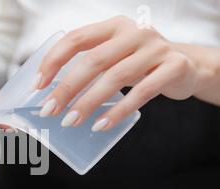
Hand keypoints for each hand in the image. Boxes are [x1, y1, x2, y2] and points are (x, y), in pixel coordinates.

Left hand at [37, 15, 219, 130]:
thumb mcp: (115, 56)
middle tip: (49, 110)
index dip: (53, 61)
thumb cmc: (139, 63)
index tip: (38, 85)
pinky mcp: (173, 67)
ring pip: (115, 77)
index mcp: (113, 26)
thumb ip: (90, 66)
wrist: (188, 66)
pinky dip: (118, 111)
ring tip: (70, 122)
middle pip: (93, 61)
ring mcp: (156, 48)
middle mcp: (134, 32)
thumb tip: (53, 94)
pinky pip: (142, 92)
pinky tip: (101, 125)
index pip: (76, 39)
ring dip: (89, 102)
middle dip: (66, 88)